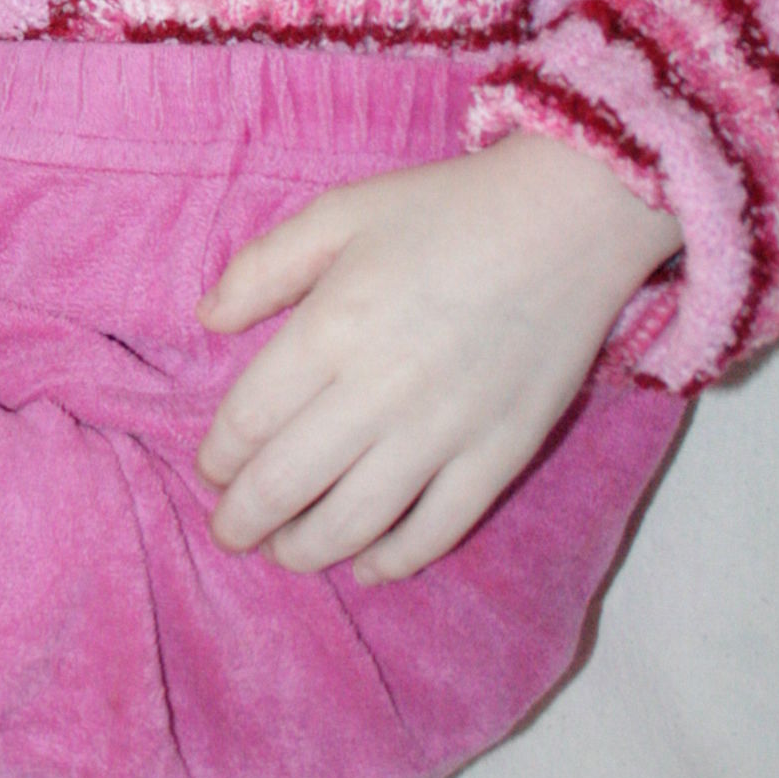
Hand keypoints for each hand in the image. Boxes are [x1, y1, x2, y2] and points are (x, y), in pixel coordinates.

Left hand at [194, 131, 682, 582]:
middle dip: (243, 519)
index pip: (248, 422)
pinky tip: (367, 566)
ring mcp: (445, 431)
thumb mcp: (339, 212)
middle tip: (229, 530)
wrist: (572, 218)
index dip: (218, 458)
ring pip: (355, 521)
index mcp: (330, 330)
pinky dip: (394, 560)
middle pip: (287, 485)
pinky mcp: (501, 454)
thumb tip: (207, 320)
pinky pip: (438, 529)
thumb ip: (262, 267)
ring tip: (283, 551)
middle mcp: (380, 392)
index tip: (212, 468)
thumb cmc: (446, 211)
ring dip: (304, 550)